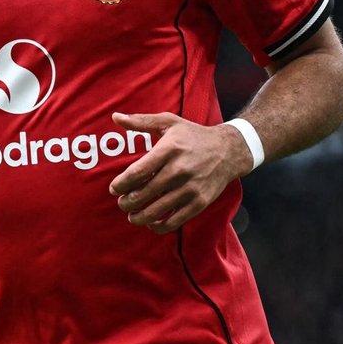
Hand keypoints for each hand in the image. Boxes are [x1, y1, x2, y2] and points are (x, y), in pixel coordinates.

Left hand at [108, 112, 253, 233]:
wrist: (228, 151)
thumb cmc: (193, 135)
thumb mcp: (169, 122)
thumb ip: (140, 121)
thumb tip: (115, 117)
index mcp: (169, 150)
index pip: (137, 172)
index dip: (121, 184)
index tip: (113, 189)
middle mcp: (179, 170)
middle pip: (144, 194)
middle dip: (126, 202)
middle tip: (122, 203)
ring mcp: (190, 188)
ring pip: (156, 210)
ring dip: (138, 217)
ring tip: (131, 215)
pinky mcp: (199, 202)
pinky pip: (175, 221)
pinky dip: (159, 226)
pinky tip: (151, 222)